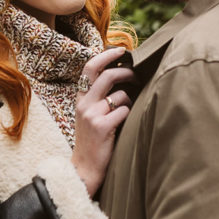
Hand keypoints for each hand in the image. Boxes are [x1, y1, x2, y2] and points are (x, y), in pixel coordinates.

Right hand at [72, 49, 134, 196]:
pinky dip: (129, 115)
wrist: (84, 168)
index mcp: (81, 98)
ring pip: (120, 95)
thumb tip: (123, 75)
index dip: (106, 55)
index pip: (90, 68)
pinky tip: (125, 124)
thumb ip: (99, 97)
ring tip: (129, 110)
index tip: (122, 50)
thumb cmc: (93, 140)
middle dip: (127, 72)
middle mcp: (84, 103)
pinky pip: (124, 111)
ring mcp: (92, 115)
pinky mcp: (102, 127)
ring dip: (130, 100)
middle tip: (137, 75)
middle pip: (108, 76)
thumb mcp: (90, 115)